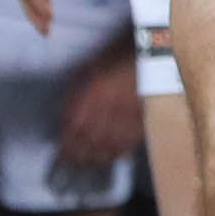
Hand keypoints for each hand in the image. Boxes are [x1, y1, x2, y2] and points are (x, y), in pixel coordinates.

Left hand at [55, 39, 142, 174]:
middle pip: (91, 141)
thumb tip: (66, 119)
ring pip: (111, 145)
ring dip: (98, 158)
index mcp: (93, 95)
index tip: (61, 156)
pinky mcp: (145, 119)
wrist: (153, 48)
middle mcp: (109, 109)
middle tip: (72, 166)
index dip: (66, 145)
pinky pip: (130, 141)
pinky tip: (112, 156)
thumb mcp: (89, 68)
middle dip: (80, 156)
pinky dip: (119, 152)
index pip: (74, 129)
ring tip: (90, 165)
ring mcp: (129, 116)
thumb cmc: (118, 54)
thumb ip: (76, 95)